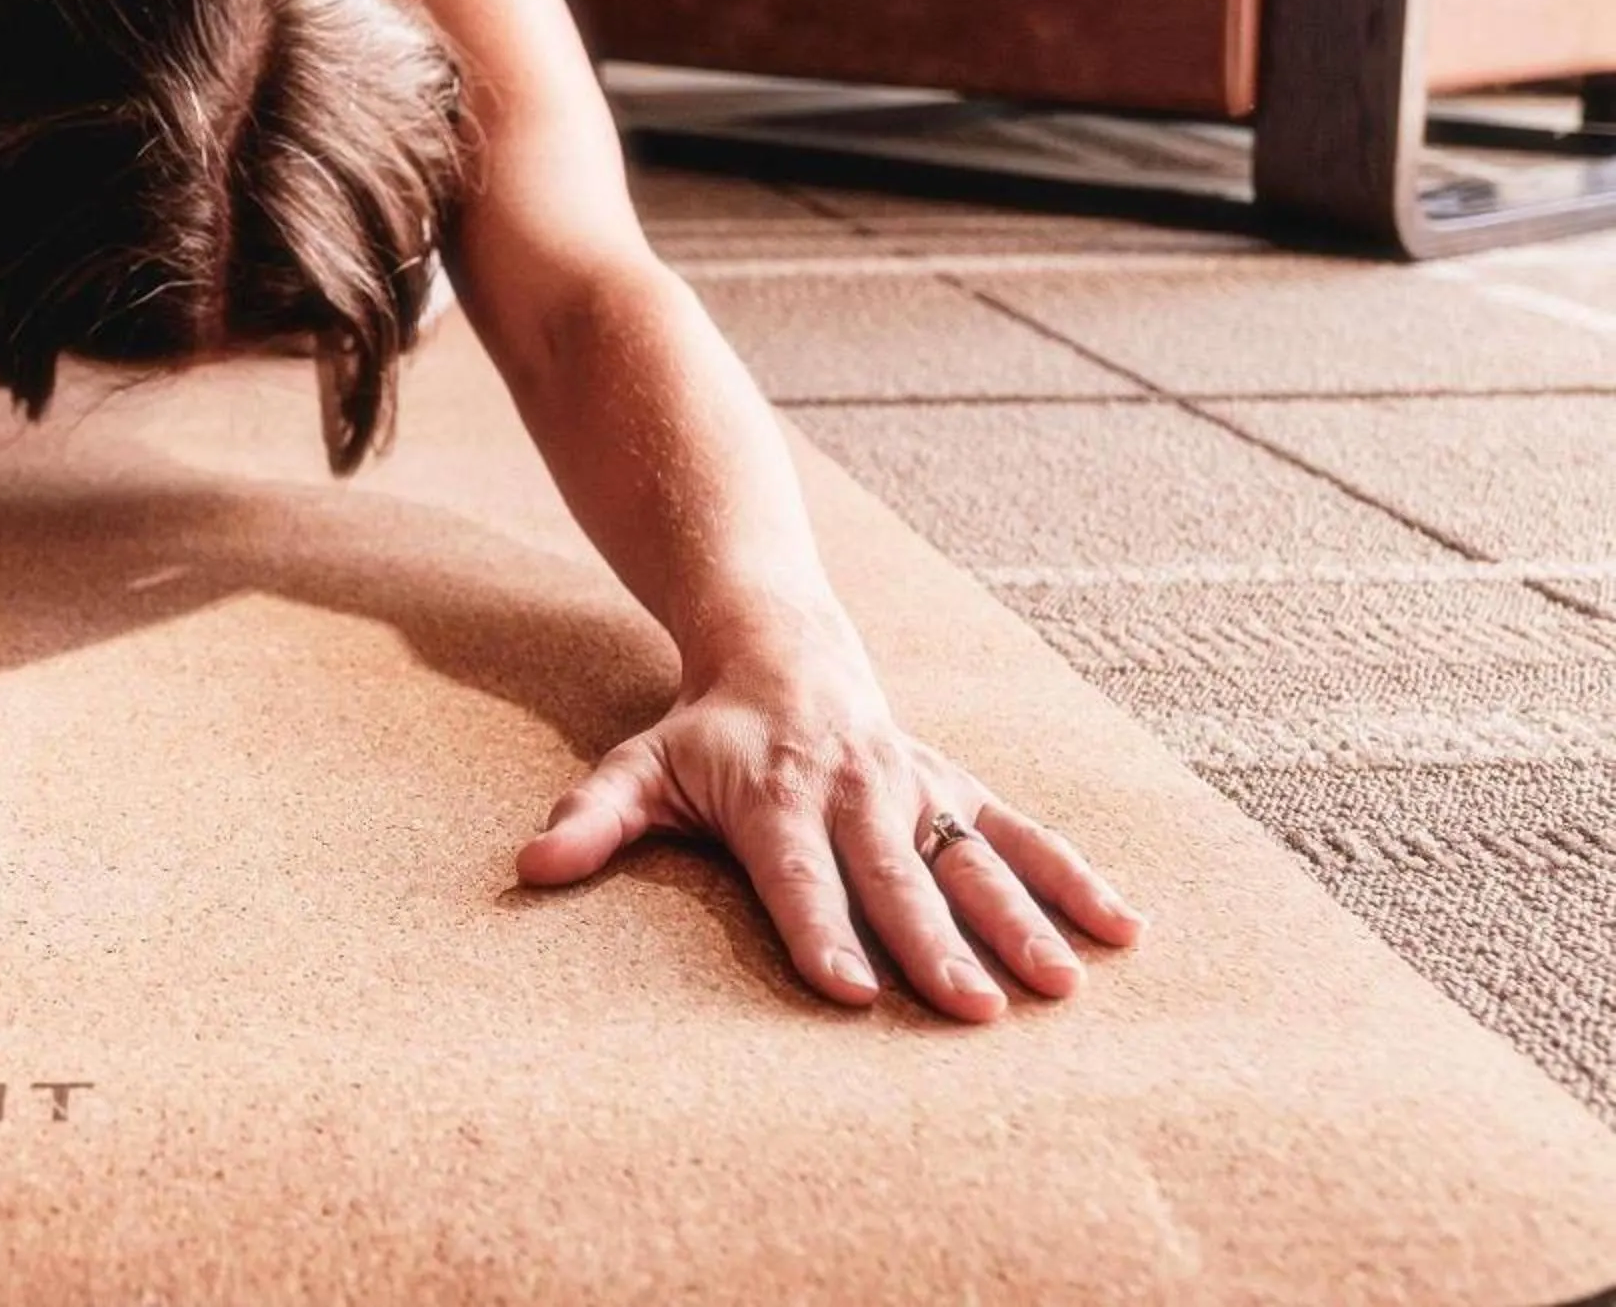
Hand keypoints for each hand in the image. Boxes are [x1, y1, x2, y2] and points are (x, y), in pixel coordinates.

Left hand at [515, 648, 1142, 1019]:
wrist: (778, 642)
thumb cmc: (703, 731)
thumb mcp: (639, 765)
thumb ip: (593, 817)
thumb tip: (530, 866)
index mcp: (775, 795)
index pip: (798, 873)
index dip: (820, 929)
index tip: (849, 990)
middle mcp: (854, 791)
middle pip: (895, 877)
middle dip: (935, 945)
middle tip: (973, 1012)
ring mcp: (915, 785)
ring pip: (972, 855)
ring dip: (1018, 920)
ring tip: (1059, 986)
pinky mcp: (957, 782)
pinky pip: (1023, 828)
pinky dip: (1073, 874)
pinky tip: (1125, 929)